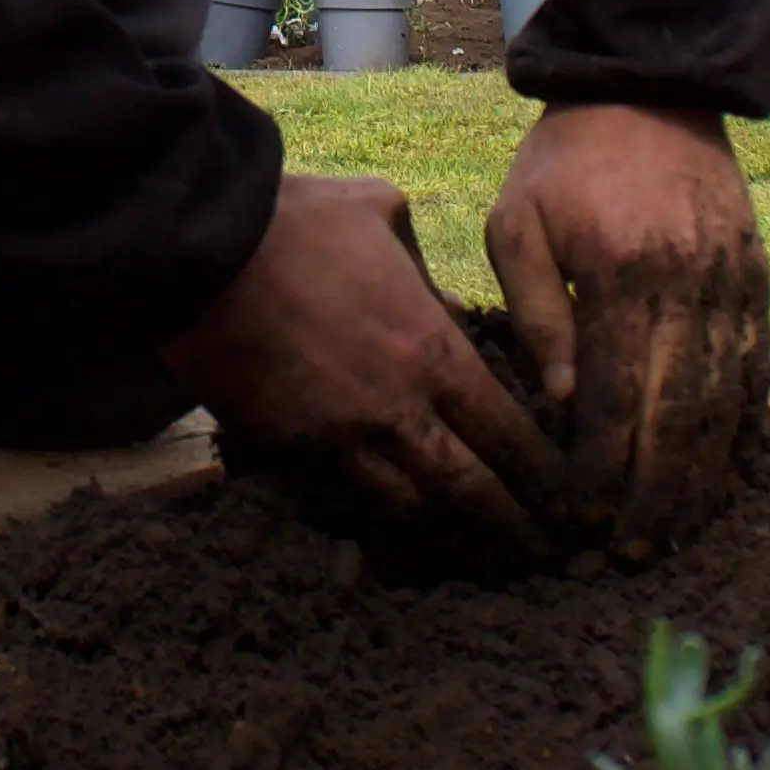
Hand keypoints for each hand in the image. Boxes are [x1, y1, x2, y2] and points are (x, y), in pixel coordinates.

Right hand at [162, 175, 560, 563]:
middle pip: (470, 487)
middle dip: (512, 527)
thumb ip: (426, 265)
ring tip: (479, 556)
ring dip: (449, 536)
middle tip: (543, 555)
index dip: (541, 472)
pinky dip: (380, 522)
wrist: (203, 252)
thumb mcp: (382, 213)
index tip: (566, 496)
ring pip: (410, 508)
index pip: (505, 428)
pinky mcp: (290, 448)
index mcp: (430, 347)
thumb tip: (447, 305)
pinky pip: (346, 498)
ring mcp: (340, 435)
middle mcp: (395, 405)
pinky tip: (399, 536)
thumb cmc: (297, 221)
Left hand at [481, 102, 769, 558]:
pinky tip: (723, 472)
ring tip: (678, 531)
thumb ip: (537, 315)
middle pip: (679, 415)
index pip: (617, 396)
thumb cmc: (564, 163)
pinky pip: (756, 368)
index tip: (582, 518)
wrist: (649, 87)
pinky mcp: (757, 281)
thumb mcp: (517, 224)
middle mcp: (687, 287)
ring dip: (703, 476)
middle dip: (656, 493)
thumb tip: (564, 404)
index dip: (603, 467)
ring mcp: (732, 286)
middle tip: (633, 552)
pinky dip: (742, 427)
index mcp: (621, 274)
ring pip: (725, 402)